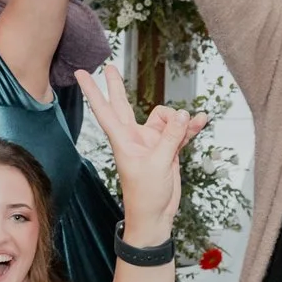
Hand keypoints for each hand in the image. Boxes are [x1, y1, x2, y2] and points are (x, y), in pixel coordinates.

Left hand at [74, 64, 204, 241]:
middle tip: (108, 66)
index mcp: (123, 140)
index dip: (93, 91)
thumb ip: (171, 137)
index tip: (80, 74)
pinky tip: (201, 121)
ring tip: (192, 126)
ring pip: (165, 118)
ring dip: (179, 120)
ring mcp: (151, 142)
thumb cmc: (146, 195)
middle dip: (117, 85)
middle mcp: (134, 137)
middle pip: (123, 104)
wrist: (156, 215)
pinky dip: (190, 127)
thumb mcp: (159, 164)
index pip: (104, 110)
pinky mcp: (167, 149)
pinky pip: (180, 131)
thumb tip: (182, 114)